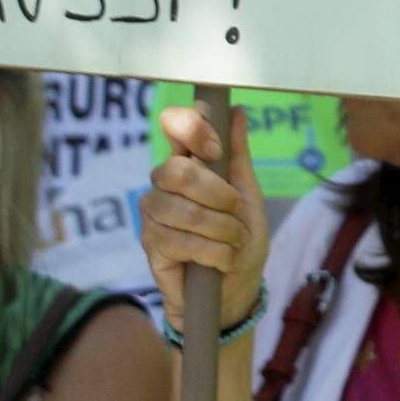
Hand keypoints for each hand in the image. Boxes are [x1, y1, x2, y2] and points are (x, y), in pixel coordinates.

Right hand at [143, 100, 266, 334]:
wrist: (234, 290)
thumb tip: (238, 110)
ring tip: (232, 243)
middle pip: (177, 171)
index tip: (215, 150)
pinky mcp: (150, 244)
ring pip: (183, 210)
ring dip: (221, 230)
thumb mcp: (249, 196)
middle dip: (218, 195)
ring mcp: (153, 212)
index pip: (175, 124)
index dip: (193, 129)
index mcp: (190, 162)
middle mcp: (165, 182)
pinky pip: (181, 241)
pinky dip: (213, 252)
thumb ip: (239, 155)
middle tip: (235, 213)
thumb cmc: (240, 239)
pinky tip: (221, 260)